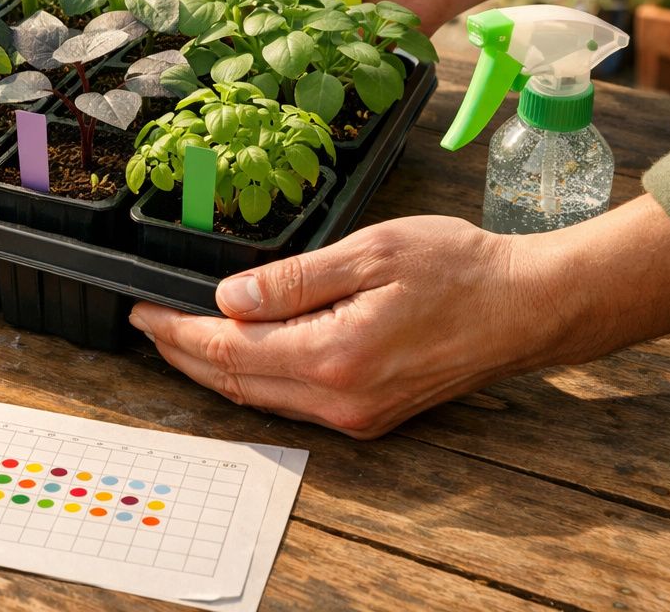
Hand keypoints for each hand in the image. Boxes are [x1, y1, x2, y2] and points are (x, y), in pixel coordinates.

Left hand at [128, 196, 669, 438]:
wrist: (528, 308)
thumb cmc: (459, 269)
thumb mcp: (369, 253)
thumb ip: (292, 281)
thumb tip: (227, 299)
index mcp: (333, 357)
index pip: (228, 350)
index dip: (176, 332)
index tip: (141, 310)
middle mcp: (340, 400)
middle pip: (236, 382)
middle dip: (182, 354)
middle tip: (146, 323)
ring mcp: (357, 415)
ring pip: (261, 397)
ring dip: (214, 369)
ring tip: (178, 336)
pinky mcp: (371, 415)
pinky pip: (292, 402)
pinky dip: (254, 377)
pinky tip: (240, 352)